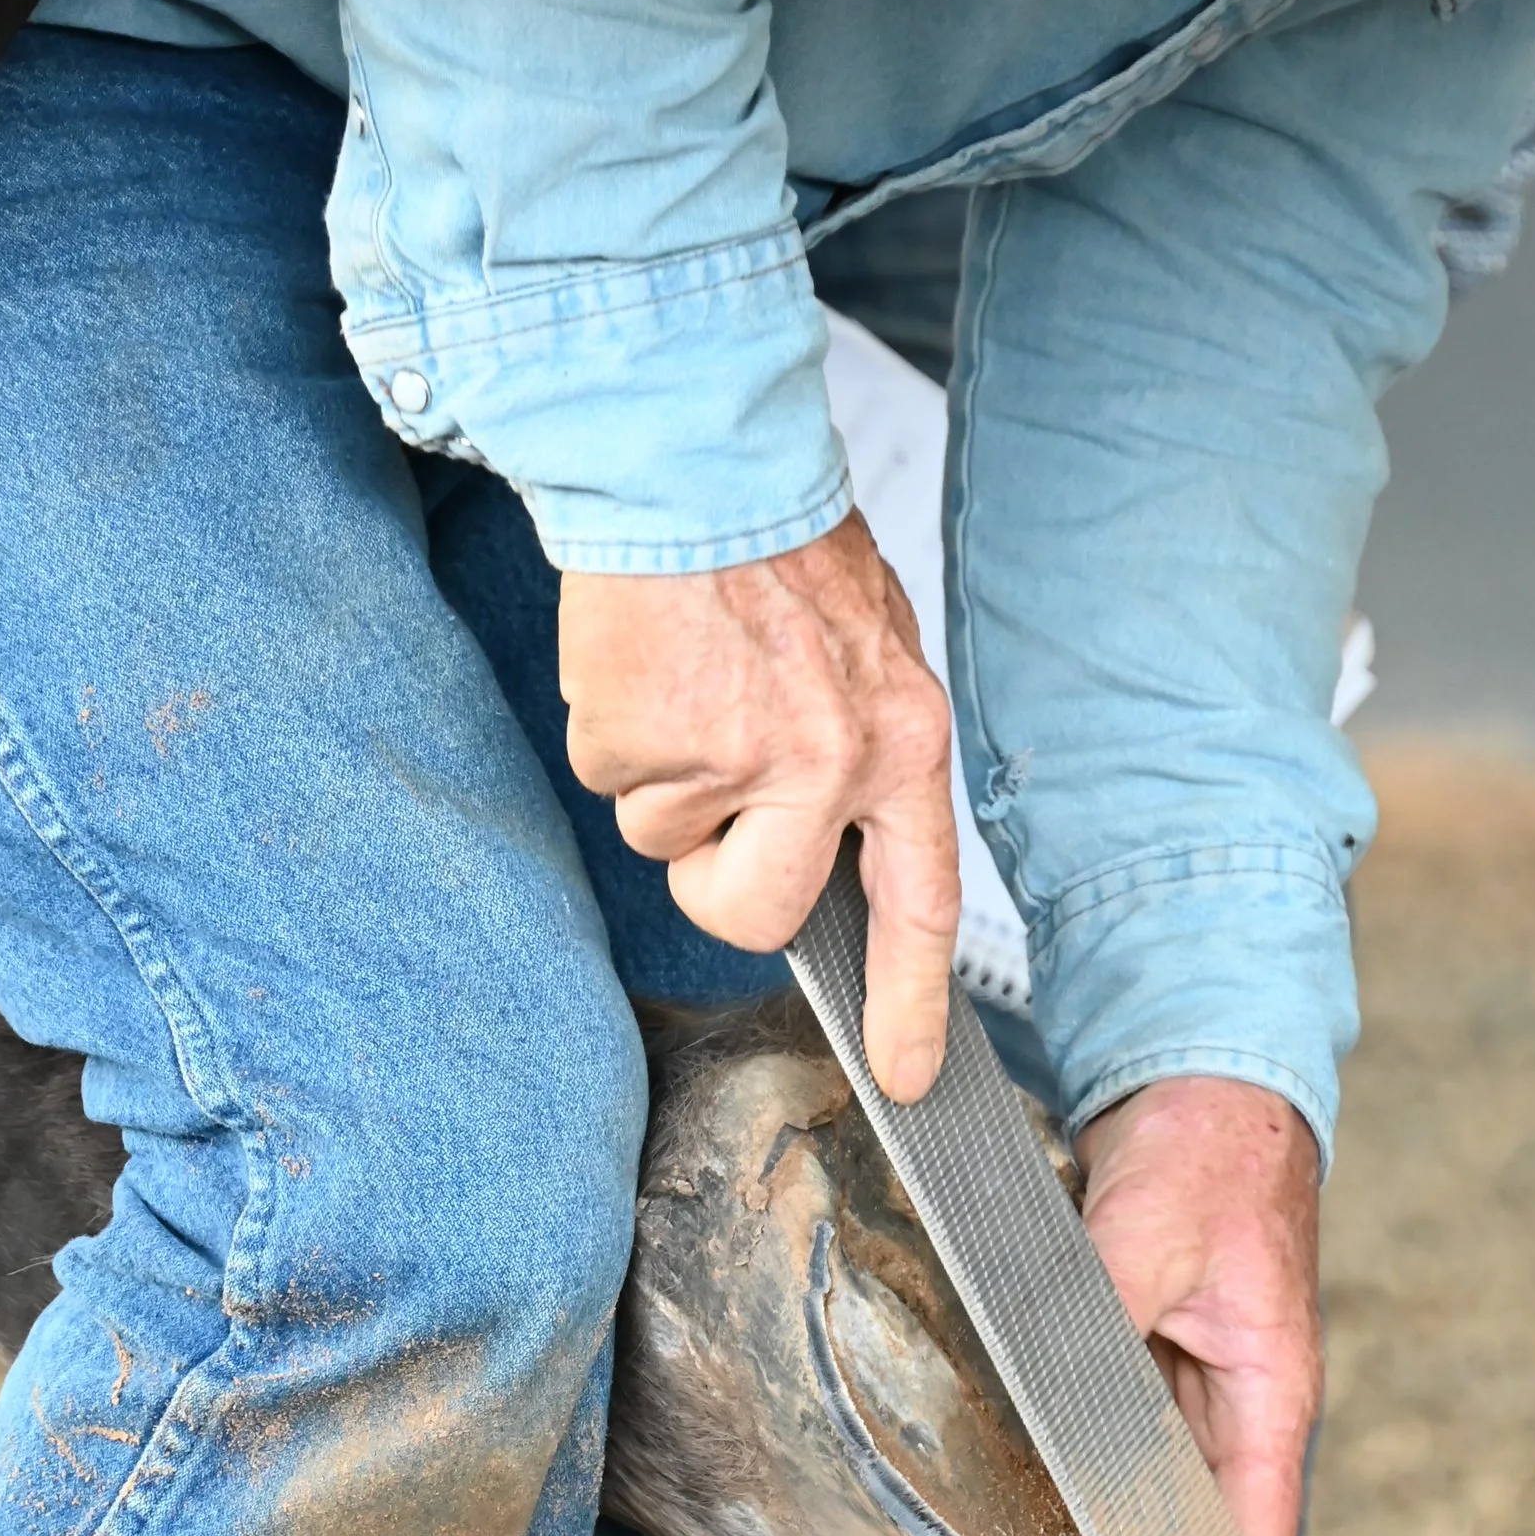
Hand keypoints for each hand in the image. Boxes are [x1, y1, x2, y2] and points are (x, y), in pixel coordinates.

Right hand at [559, 511, 959, 1098]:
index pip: (920, 903)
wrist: (691, 461)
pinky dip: (615, 730)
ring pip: (666, 838)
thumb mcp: (865, 653)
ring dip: (659, 774)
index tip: (907, 1074)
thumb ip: (858, 761)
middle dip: (710, 883)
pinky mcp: (646, 739)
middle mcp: (832, 761)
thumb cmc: (775, 551)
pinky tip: (646, 661)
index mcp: (903, 742)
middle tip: (706, 803)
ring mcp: (737, 756)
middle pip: (754, 915)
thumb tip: (824, 856)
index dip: (911, 1000)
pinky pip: (614, 778)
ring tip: (688, 677)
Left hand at [1076, 1075, 1321, 1535]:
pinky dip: (1075, 1432)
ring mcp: (1193, 1377)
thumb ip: (1098, 1312)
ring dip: (1098, 1495)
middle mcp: (1237, 1401)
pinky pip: (1111, 1415)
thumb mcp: (1150, 1234)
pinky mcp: (1149, 1346)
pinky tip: (1020, 1455)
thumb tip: (1042, 1381)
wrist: (1206, 1081)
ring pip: (1144, 1468)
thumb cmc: (1211, 1153)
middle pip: (1190, 1516)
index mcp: (1270, 1392)